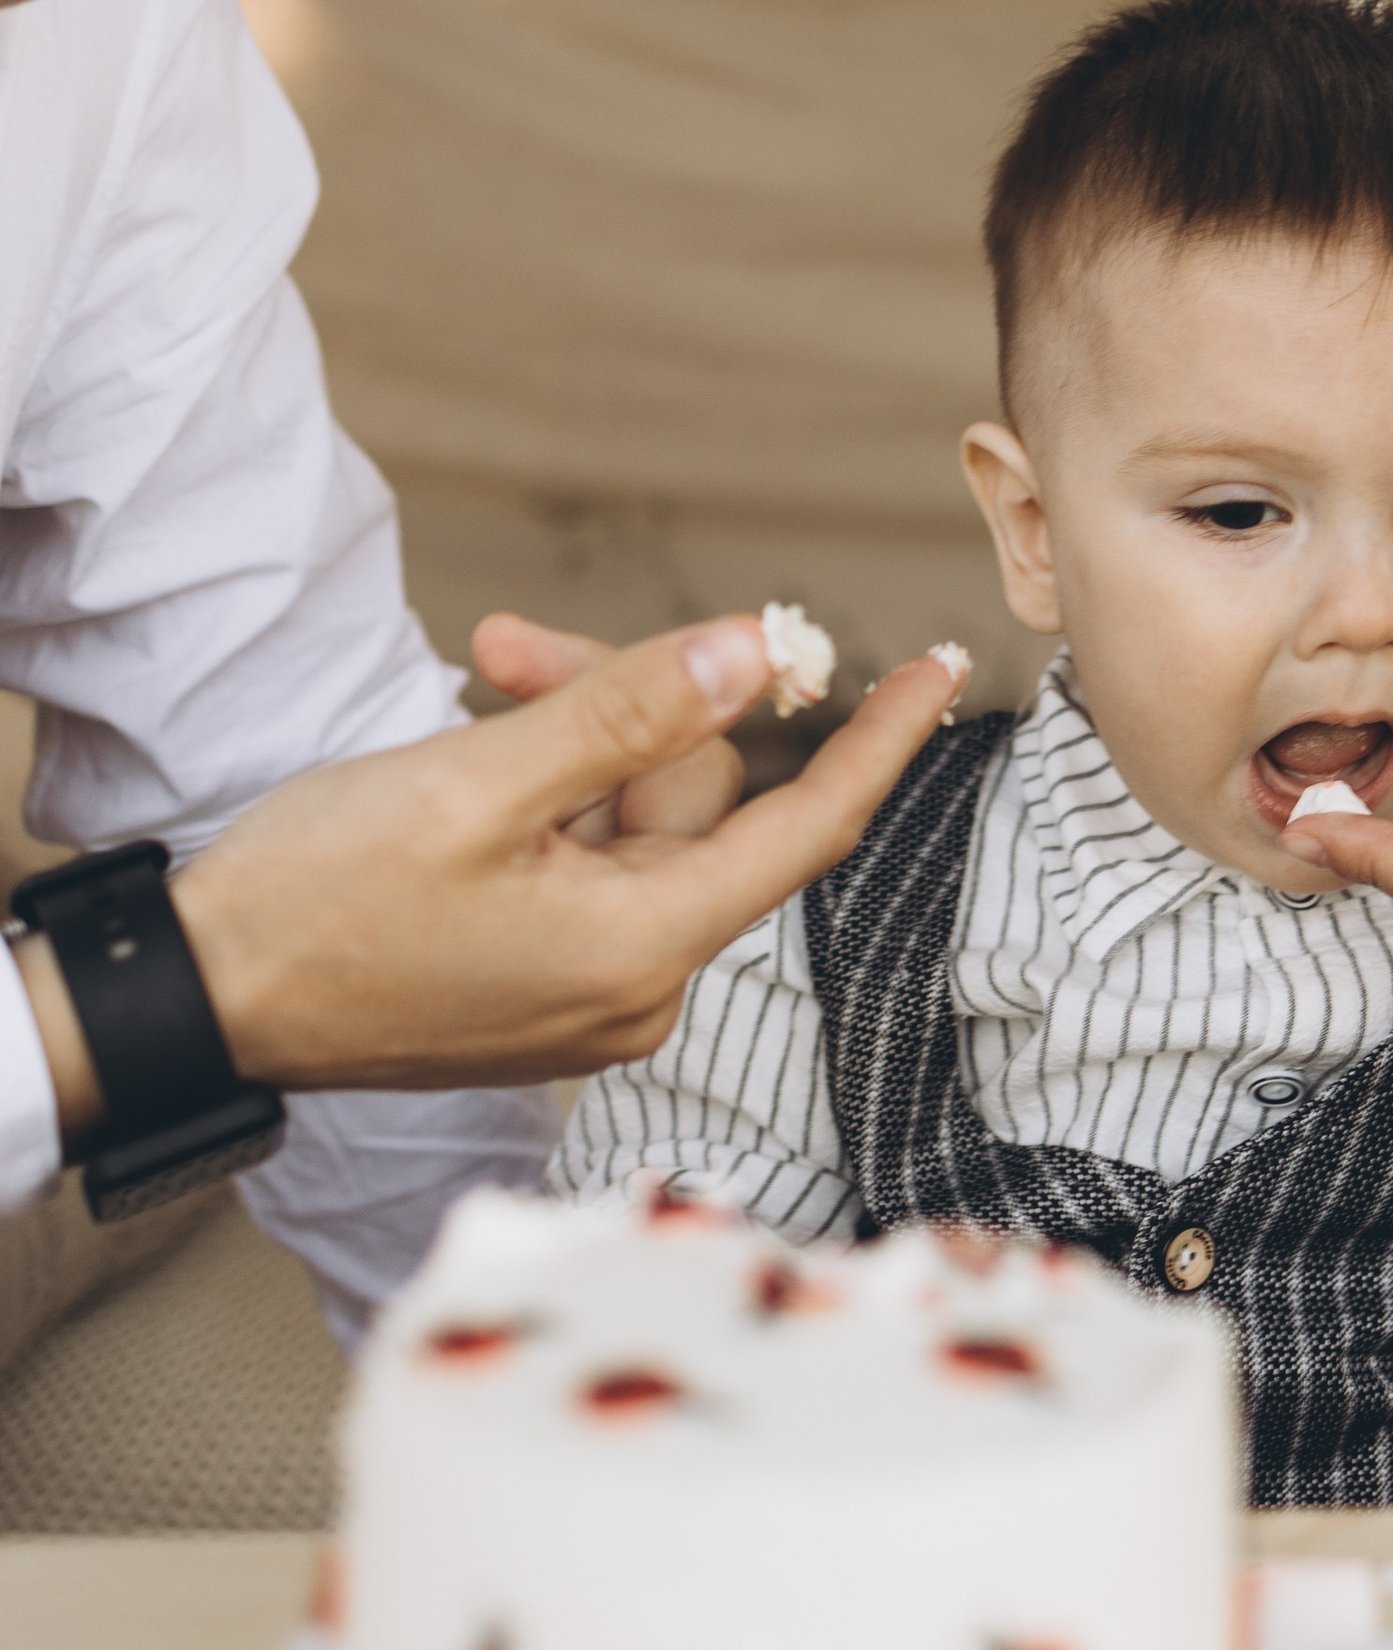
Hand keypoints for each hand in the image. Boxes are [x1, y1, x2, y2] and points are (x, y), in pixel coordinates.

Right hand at [161, 623, 963, 1098]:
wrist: (194, 1004)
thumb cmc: (318, 901)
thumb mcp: (478, 784)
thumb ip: (625, 715)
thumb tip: (754, 653)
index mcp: (643, 949)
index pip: (806, 829)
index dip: (877, 740)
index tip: (941, 666)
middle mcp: (635, 986)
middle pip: (689, 802)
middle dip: (619, 701)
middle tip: (499, 644)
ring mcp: (584, 993)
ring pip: (628, 821)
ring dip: (569, 739)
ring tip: (473, 681)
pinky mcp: (536, 986)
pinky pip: (585, 864)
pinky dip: (547, 796)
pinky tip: (472, 756)